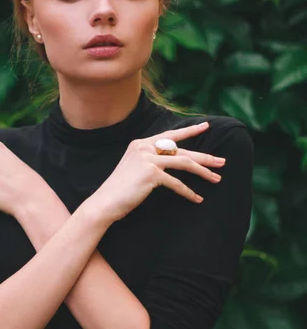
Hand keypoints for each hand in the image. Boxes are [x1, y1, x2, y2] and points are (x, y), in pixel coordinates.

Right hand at [88, 122, 225, 222]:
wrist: (105, 202)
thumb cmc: (120, 189)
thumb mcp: (134, 168)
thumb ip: (150, 160)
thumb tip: (172, 161)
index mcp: (140, 143)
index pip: (170, 135)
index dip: (190, 131)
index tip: (206, 126)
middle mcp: (144, 147)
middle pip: (182, 149)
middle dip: (205, 156)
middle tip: (222, 161)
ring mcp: (148, 159)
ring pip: (184, 163)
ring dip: (203, 171)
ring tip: (217, 178)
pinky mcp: (151, 174)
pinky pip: (176, 183)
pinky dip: (188, 192)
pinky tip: (198, 199)